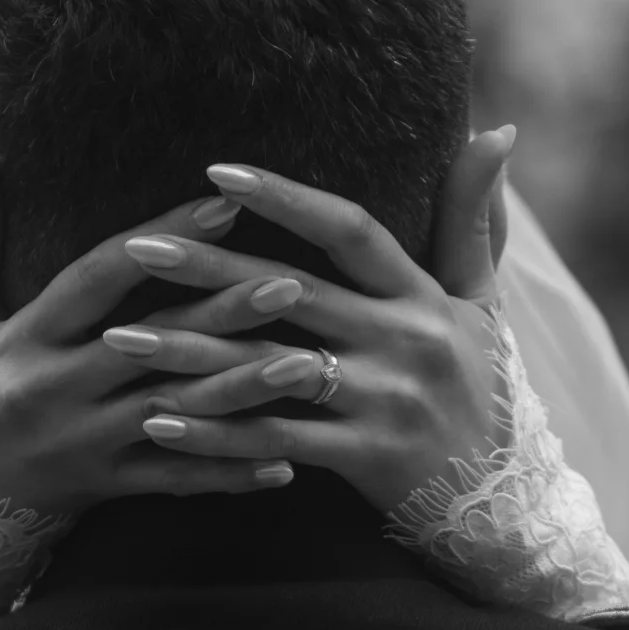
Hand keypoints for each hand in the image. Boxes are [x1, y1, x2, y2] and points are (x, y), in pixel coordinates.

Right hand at [0, 143, 300, 517]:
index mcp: (26, 338)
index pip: (97, 280)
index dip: (160, 241)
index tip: (224, 206)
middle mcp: (57, 392)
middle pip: (152, 347)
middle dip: (223, 314)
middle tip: (292, 282)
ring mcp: (86, 446)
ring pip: (174, 416)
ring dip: (242, 391)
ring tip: (307, 363)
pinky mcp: (107, 488)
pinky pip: (175, 483)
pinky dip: (229, 474)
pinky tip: (287, 463)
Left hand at [108, 127, 518, 517]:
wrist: (506, 500)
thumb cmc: (483, 390)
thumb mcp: (485, 302)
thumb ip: (474, 219)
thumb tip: (496, 129)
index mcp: (423, 295)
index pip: (350, 230)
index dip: (285, 198)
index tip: (216, 173)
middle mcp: (405, 340)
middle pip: (291, 291)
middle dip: (210, 266)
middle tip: (138, 246)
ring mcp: (384, 401)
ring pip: (270, 368)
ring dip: (191, 354)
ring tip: (121, 339)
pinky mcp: (365, 457)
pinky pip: (276, 440)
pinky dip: (215, 436)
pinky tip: (158, 424)